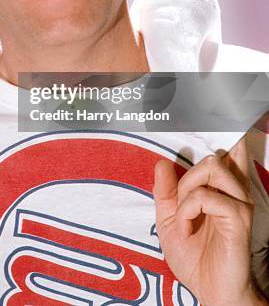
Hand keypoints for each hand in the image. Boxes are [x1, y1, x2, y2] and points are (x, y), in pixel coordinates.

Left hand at [153, 138, 266, 304]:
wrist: (209, 292)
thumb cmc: (195, 259)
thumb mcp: (168, 222)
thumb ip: (165, 192)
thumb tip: (162, 162)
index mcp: (220, 191)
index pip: (227, 153)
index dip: (225, 132)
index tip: (221, 113)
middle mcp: (234, 192)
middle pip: (211, 157)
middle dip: (186, 179)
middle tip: (181, 208)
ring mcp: (239, 203)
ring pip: (211, 167)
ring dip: (187, 192)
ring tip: (185, 218)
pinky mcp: (239, 217)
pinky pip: (206, 195)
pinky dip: (188, 208)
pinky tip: (189, 226)